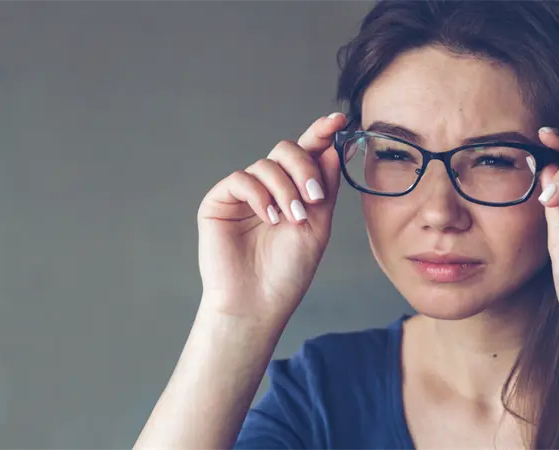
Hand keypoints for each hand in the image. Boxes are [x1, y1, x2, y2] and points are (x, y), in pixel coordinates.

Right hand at [196, 113, 346, 317]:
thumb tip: (332, 149)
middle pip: (286, 150)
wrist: (259, 302)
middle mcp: (269, 187)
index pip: (307, 154)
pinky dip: (260, 194)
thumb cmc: (288, 271)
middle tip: (315, 196)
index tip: (339, 120)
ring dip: (286, 189)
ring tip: (293, 219)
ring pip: (266, 165)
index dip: (321, 133)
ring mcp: (244, 193)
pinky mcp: (219, 202)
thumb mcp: (318, 226)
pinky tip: (271, 218)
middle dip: (304, 167)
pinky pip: (241, 179)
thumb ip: (325, 187)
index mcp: (294, 190)